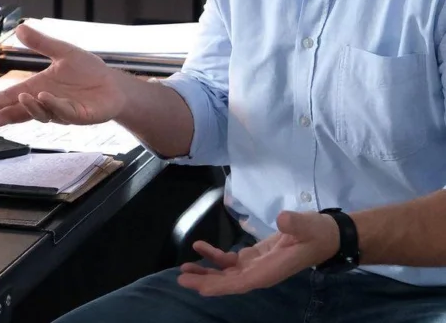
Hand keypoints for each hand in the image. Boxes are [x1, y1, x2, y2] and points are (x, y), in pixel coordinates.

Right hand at [0, 22, 124, 125]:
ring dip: (32, 107)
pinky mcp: (81, 116)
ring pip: (43, 113)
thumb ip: (41, 43)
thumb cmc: (87, 71)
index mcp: (40, 88)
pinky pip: (66, 113)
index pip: (14, 97)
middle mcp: (48, 102)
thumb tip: (20, 27)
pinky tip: (45, 97)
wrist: (113, 84)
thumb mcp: (62, 52)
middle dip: (8, 114)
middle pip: (23, 111)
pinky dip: (55, 106)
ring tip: (23, 97)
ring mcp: (63, 111)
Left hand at [178, 210, 339, 295]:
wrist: (325, 234)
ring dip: (206, 272)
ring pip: (227, 274)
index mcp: (271, 270)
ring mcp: (257, 266)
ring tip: (184, 268)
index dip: (221, 287)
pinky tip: (200, 248)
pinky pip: (231, 261)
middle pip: (230, 283)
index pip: (243, 283)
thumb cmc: (317, 232)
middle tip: (181, 278)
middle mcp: (261, 273)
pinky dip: (215, 256)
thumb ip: (296, 224)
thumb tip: (283, 219)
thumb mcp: (309, 226)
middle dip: (206, 282)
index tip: (201, 288)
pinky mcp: (255, 257)